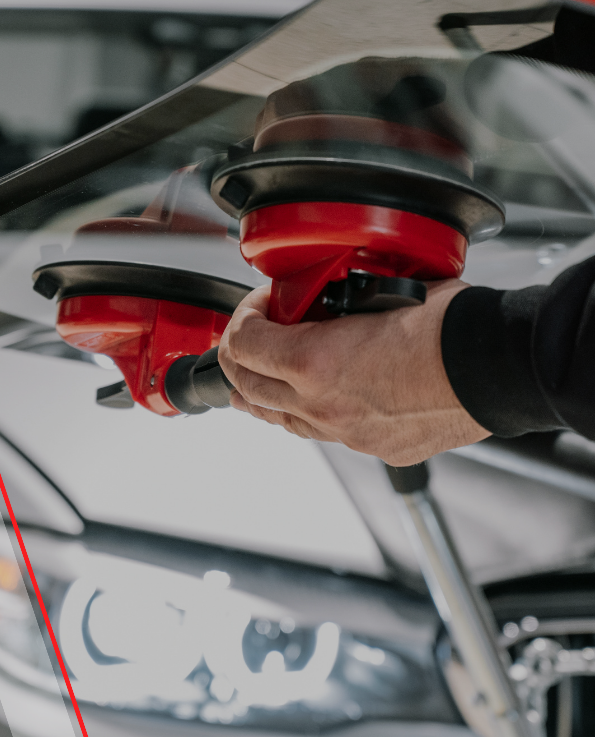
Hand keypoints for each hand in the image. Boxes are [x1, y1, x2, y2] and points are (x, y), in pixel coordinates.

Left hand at [218, 280, 490, 465]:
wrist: (496, 366)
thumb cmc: (449, 325)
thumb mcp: (375, 289)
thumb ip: (333, 297)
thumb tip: (319, 291)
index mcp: (314, 360)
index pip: (241, 344)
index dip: (242, 317)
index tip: (260, 305)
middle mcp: (321, 404)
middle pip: (246, 387)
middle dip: (240, 356)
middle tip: (251, 335)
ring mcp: (344, 432)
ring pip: (276, 419)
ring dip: (262, 391)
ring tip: (262, 372)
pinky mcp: (371, 447)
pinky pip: (317, 432)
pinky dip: (302, 411)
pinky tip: (310, 396)